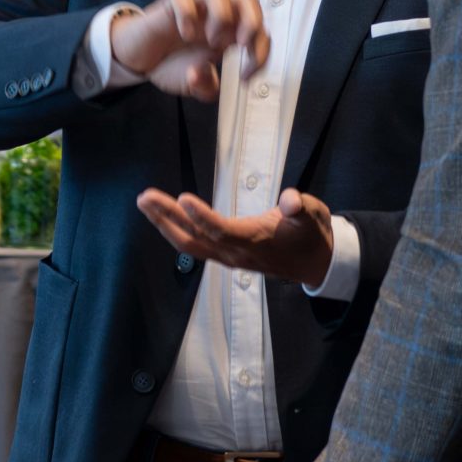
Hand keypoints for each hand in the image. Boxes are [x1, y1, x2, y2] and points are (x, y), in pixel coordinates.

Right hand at [108, 0, 268, 101]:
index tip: (245, 76)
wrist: (138, 58)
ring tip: (211, 40)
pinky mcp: (169, 5)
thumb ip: (206, 87)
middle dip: (252, 21)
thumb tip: (201, 72)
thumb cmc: (171, 63)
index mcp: (229, 33)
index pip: (259, 30)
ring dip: (221, 15)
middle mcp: (215, 15)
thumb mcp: (194, 85)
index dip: (261, 52)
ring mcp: (193, 7)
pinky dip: (186, 12)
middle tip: (241, 44)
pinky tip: (184, 32)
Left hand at [137, 187, 334, 289]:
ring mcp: (228, 257)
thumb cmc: (311, 234)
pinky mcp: (225, 255)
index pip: (222, 230)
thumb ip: (301, 206)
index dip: (202, 216)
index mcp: (255, 241)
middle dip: (167, 218)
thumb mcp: (314, 214)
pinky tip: (162, 217)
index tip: (182, 198)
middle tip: (145, 198)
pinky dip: (175, 230)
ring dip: (165, 224)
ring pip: (190, 245)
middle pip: (195, 238)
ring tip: (145, 203)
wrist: (315, 263)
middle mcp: (236, 253)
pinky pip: (194, 246)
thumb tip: (291, 200)